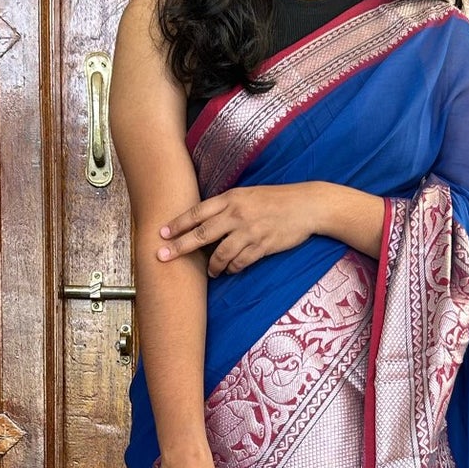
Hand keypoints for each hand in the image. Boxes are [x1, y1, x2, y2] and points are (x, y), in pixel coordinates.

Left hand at [157, 183, 320, 276]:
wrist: (307, 205)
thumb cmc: (276, 199)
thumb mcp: (248, 195)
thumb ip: (227, 206)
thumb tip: (204, 221)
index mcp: (231, 198)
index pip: (198, 212)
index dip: (178, 224)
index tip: (161, 233)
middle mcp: (237, 214)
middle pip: (201, 234)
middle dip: (180, 247)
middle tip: (162, 256)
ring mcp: (250, 231)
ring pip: (220, 254)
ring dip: (212, 266)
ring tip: (210, 272)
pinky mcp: (262, 245)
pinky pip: (240, 262)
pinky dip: (232, 269)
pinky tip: (230, 270)